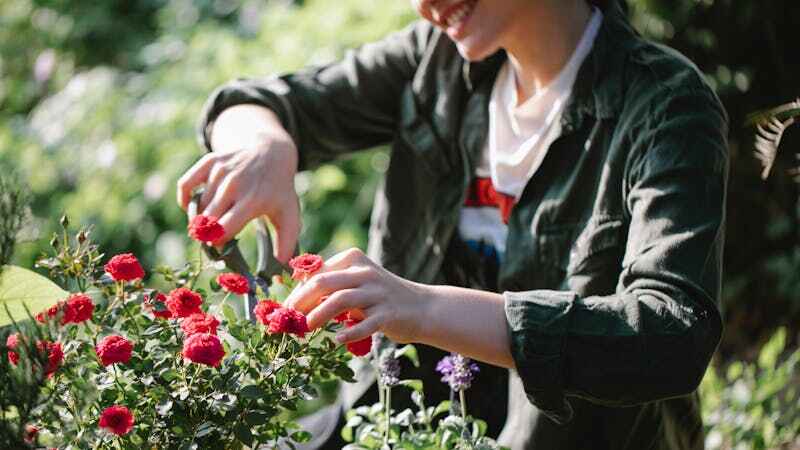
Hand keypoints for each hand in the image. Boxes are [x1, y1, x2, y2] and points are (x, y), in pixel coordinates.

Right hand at [176, 106, 299, 261]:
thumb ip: (286, 246)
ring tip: (212, 224)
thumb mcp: (289, 216)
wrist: (271, 152)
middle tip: (215, 239)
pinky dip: (186, 199)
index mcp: (254, 201)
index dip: (217, 244)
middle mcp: (235, 184)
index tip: (222, 249)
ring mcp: (221, 171)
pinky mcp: (210, 162)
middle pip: (206, 221)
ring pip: (197, 207)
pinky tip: (194, 207)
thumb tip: (277, 276)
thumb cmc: (279, 191)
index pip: (222, 230)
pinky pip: (185, 186)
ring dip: (200, 219)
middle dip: (207, 235)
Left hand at [285, 248, 431, 344]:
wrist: (423, 307)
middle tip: (289, 319)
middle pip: (324, 283)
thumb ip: (333, 286)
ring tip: (306, 329)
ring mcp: (378, 292)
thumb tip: (296, 300)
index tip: (285, 309)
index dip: (298, 291)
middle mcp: (365, 272)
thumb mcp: (358, 284)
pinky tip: (338, 341)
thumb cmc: (381, 298)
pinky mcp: (388, 313)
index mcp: (354, 259)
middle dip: (302, 301)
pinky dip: (350, 333)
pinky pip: (365, 323)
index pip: (317, 273)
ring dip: (319, 315)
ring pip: (341, 300)